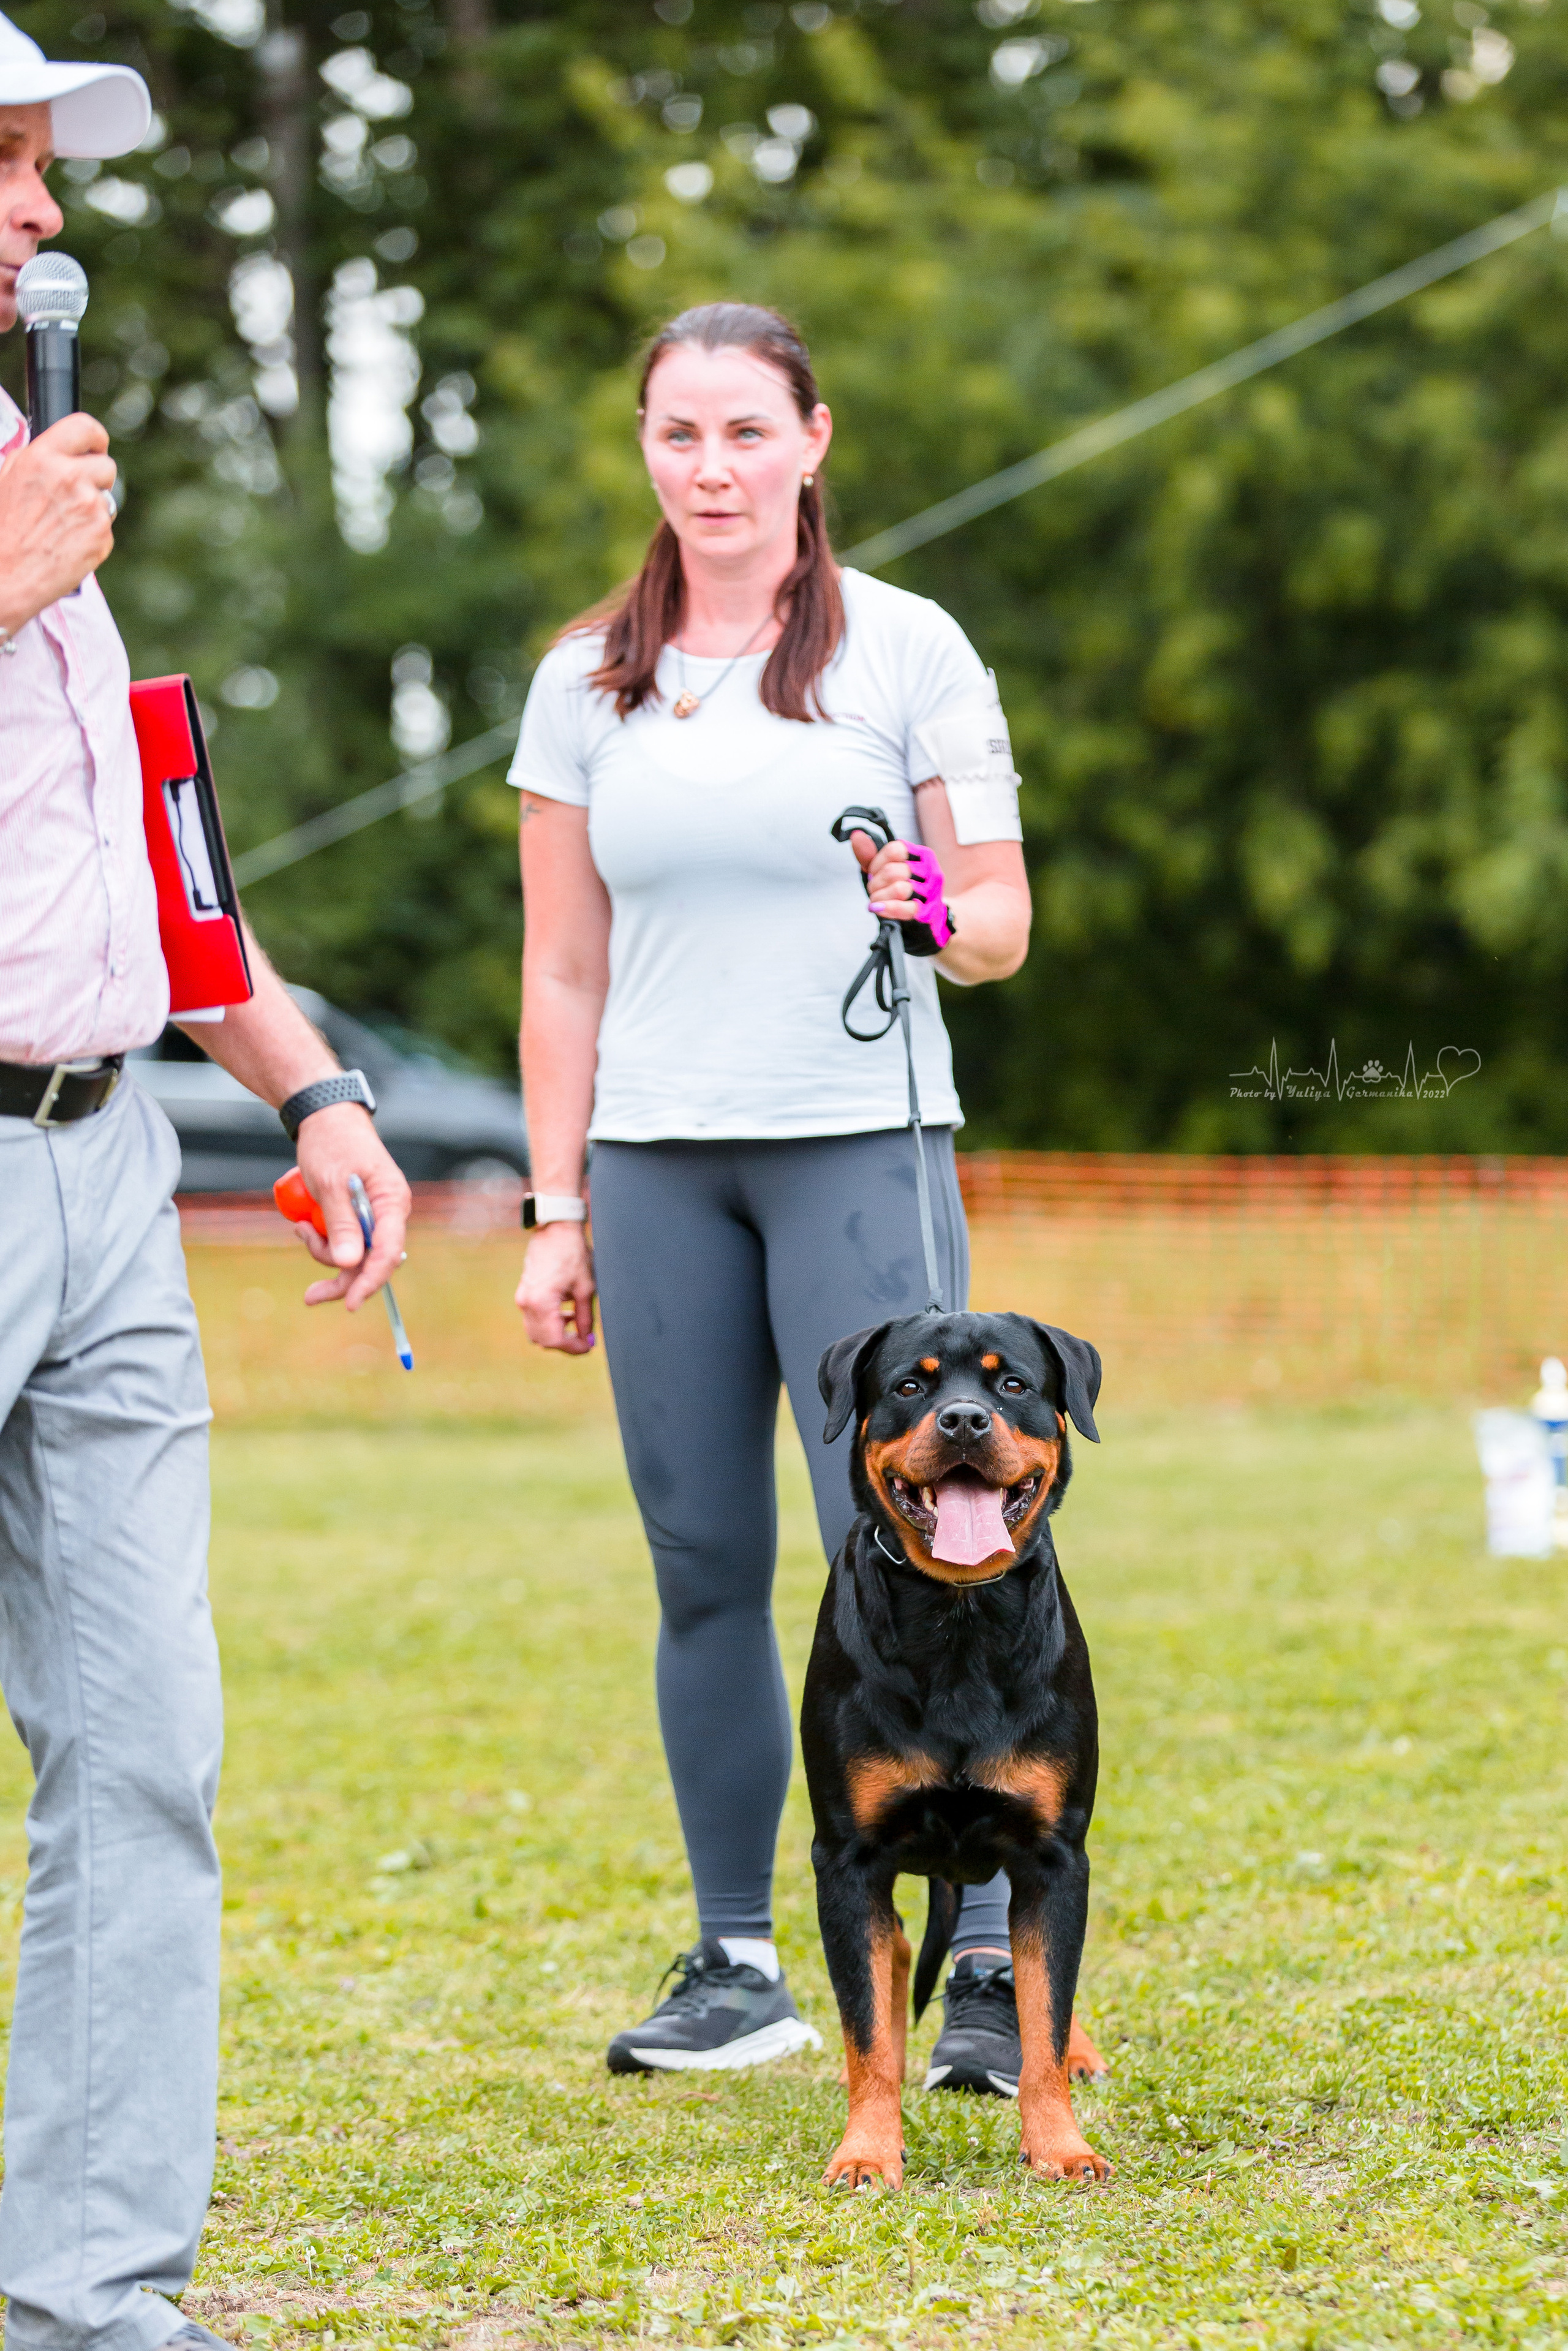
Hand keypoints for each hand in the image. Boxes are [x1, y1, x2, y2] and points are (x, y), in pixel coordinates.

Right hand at [0, 415, 116, 631]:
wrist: (6, 575)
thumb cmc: (3, 529)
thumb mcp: (8, 478)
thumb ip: (38, 460)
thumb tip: (61, 449)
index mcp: (42, 457)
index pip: (85, 426)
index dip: (95, 439)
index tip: (94, 448)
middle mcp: (69, 477)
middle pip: (107, 465)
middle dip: (96, 480)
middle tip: (75, 497)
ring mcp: (90, 506)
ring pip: (107, 499)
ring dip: (92, 509)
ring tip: (62, 526)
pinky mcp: (101, 534)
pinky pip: (105, 528)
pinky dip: (92, 536)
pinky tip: (68, 544)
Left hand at [291, 1104, 411, 1310]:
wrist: (324, 1117)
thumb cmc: (331, 1142)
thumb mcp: (331, 1184)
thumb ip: (341, 1224)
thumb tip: (349, 1263)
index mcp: (392, 1202)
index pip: (389, 1252)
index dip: (370, 1281)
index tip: (349, 1302)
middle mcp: (388, 1212)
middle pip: (370, 1260)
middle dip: (339, 1276)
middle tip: (310, 1297)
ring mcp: (372, 1214)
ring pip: (352, 1253)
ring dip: (322, 1249)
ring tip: (299, 1227)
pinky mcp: (356, 1214)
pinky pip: (342, 1239)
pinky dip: (322, 1238)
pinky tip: (304, 1223)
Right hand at [516, 1218, 596, 1353]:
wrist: (556, 1230)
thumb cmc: (573, 1254)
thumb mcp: (586, 1288)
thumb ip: (586, 1317)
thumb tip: (588, 1338)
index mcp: (541, 1303)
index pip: (554, 1340)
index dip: (573, 1348)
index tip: (589, 1346)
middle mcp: (527, 1303)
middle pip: (542, 1340)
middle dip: (564, 1343)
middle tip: (584, 1339)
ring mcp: (522, 1298)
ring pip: (536, 1331)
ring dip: (556, 1333)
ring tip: (577, 1321)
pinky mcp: (524, 1293)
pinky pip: (534, 1318)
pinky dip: (549, 1322)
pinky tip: (567, 1312)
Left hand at [850, 829, 951, 946]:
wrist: (929, 917)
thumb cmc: (906, 891)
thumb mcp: (887, 870)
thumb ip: (870, 855)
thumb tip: (856, 836)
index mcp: (921, 855)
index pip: (895, 850)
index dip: (877, 863)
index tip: (873, 873)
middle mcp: (930, 870)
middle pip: (894, 871)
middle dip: (875, 882)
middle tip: (873, 890)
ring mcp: (931, 891)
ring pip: (899, 889)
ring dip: (879, 897)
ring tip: (876, 901)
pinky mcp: (928, 911)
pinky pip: (905, 908)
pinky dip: (887, 908)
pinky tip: (878, 909)